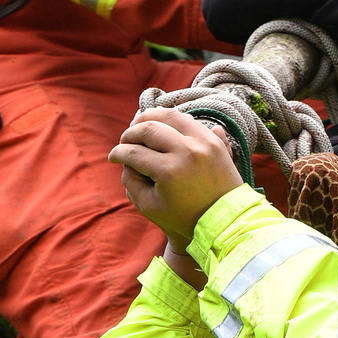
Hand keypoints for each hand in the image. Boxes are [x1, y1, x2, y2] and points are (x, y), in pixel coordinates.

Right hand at [110, 109, 243, 245]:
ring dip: (151, 117)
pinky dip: (173, 120)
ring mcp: (204, 143)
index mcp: (169, 171)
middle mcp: (187, 151)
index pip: (134, 153)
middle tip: (124, 141)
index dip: (118, 154)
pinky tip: (162, 126)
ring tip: (139, 126)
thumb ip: (131, 182)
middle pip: (149, 128)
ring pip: (171, 116)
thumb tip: (126, 160)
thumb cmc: (184, 217)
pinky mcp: (216, 142)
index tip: (113, 157)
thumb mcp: (150, 207)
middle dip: (131, 133)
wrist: (225, 220)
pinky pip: (190, 121)